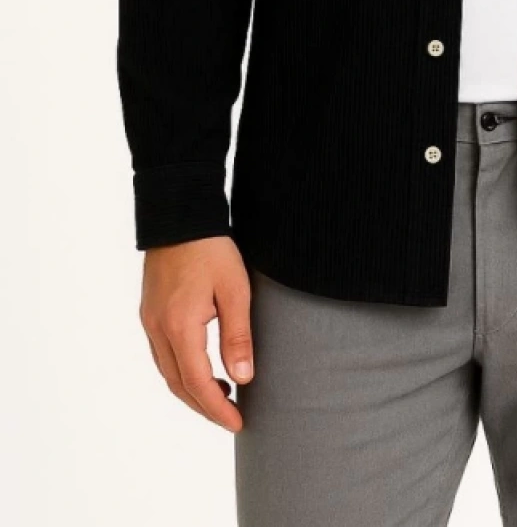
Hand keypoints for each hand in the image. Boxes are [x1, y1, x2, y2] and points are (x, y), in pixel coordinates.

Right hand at [139, 235, 253, 431]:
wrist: (180, 215)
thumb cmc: (211, 249)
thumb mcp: (234, 290)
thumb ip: (238, 336)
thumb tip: (243, 379)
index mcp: (179, 326)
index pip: (197, 383)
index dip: (217, 408)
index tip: (237, 423)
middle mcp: (158, 329)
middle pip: (178, 384)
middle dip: (204, 407)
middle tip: (231, 417)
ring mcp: (150, 321)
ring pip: (168, 372)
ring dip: (192, 390)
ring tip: (222, 396)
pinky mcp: (149, 312)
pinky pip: (162, 355)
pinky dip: (181, 371)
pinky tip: (201, 367)